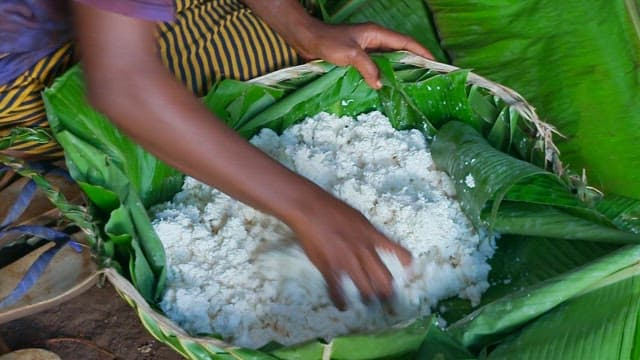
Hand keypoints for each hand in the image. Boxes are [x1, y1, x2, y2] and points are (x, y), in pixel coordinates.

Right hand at [287, 194, 411, 309]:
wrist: (309, 208)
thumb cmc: (332, 208)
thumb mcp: (359, 217)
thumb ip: (368, 232)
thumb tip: (374, 241)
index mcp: (372, 236)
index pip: (398, 252)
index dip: (406, 263)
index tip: (409, 270)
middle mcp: (364, 251)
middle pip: (384, 280)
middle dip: (387, 292)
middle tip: (386, 297)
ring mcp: (347, 262)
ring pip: (366, 290)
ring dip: (368, 299)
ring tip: (367, 302)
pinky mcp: (329, 268)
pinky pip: (338, 291)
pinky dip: (340, 301)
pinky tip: (342, 306)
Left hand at [292, 20, 434, 88]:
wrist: (306, 39)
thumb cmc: (328, 43)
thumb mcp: (350, 55)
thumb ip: (368, 68)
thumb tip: (380, 84)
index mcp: (377, 34)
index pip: (405, 42)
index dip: (421, 52)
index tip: (434, 62)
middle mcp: (375, 40)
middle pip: (400, 51)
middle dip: (414, 62)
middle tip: (426, 78)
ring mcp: (366, 48)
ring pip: (388, 60)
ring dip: (398, 70)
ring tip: (411, 85)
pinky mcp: (358, 57)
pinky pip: (376, 66)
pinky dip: (383, 74)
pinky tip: (386, 86)